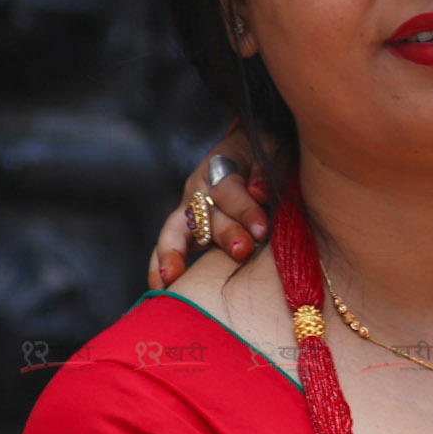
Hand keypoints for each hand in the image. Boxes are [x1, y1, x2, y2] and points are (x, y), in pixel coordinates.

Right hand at [148, 124, 272, 288]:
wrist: (251, 144)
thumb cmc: (266, 150)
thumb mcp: (273, 151)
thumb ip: (266, 170)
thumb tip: (259, 191)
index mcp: (220, 167)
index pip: (229, 189)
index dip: (245, 209)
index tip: (262, 229)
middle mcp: (199, 190)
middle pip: (207, 214)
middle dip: (225, 234)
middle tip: (243, 251)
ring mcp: (189, 210)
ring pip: (176, 232)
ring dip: (176, 255)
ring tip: (171, 278)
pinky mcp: (185, 229)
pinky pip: (165, 248)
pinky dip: (160, 266)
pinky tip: (160, 289)